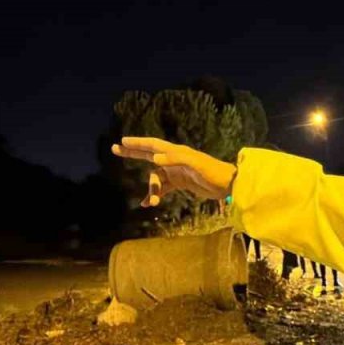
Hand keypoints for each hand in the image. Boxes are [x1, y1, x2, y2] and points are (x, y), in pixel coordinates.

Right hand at [112, 137, 236, 206]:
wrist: (228, 185)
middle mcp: (173, 160)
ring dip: (151, 189)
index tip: (122, 141)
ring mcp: (176, 172)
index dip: (137, 143)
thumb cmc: (213, 171)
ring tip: (150, 201)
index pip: (153, 145)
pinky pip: (163, 188)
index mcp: (176, 152)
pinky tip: (149, 204)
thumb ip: (175, 159)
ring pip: (156, 178)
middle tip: (115, 149)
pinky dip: (156, 194)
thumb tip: (154, 158)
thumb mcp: (195, 164)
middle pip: (148, 155)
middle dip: (132, 153)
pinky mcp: (181, 183)